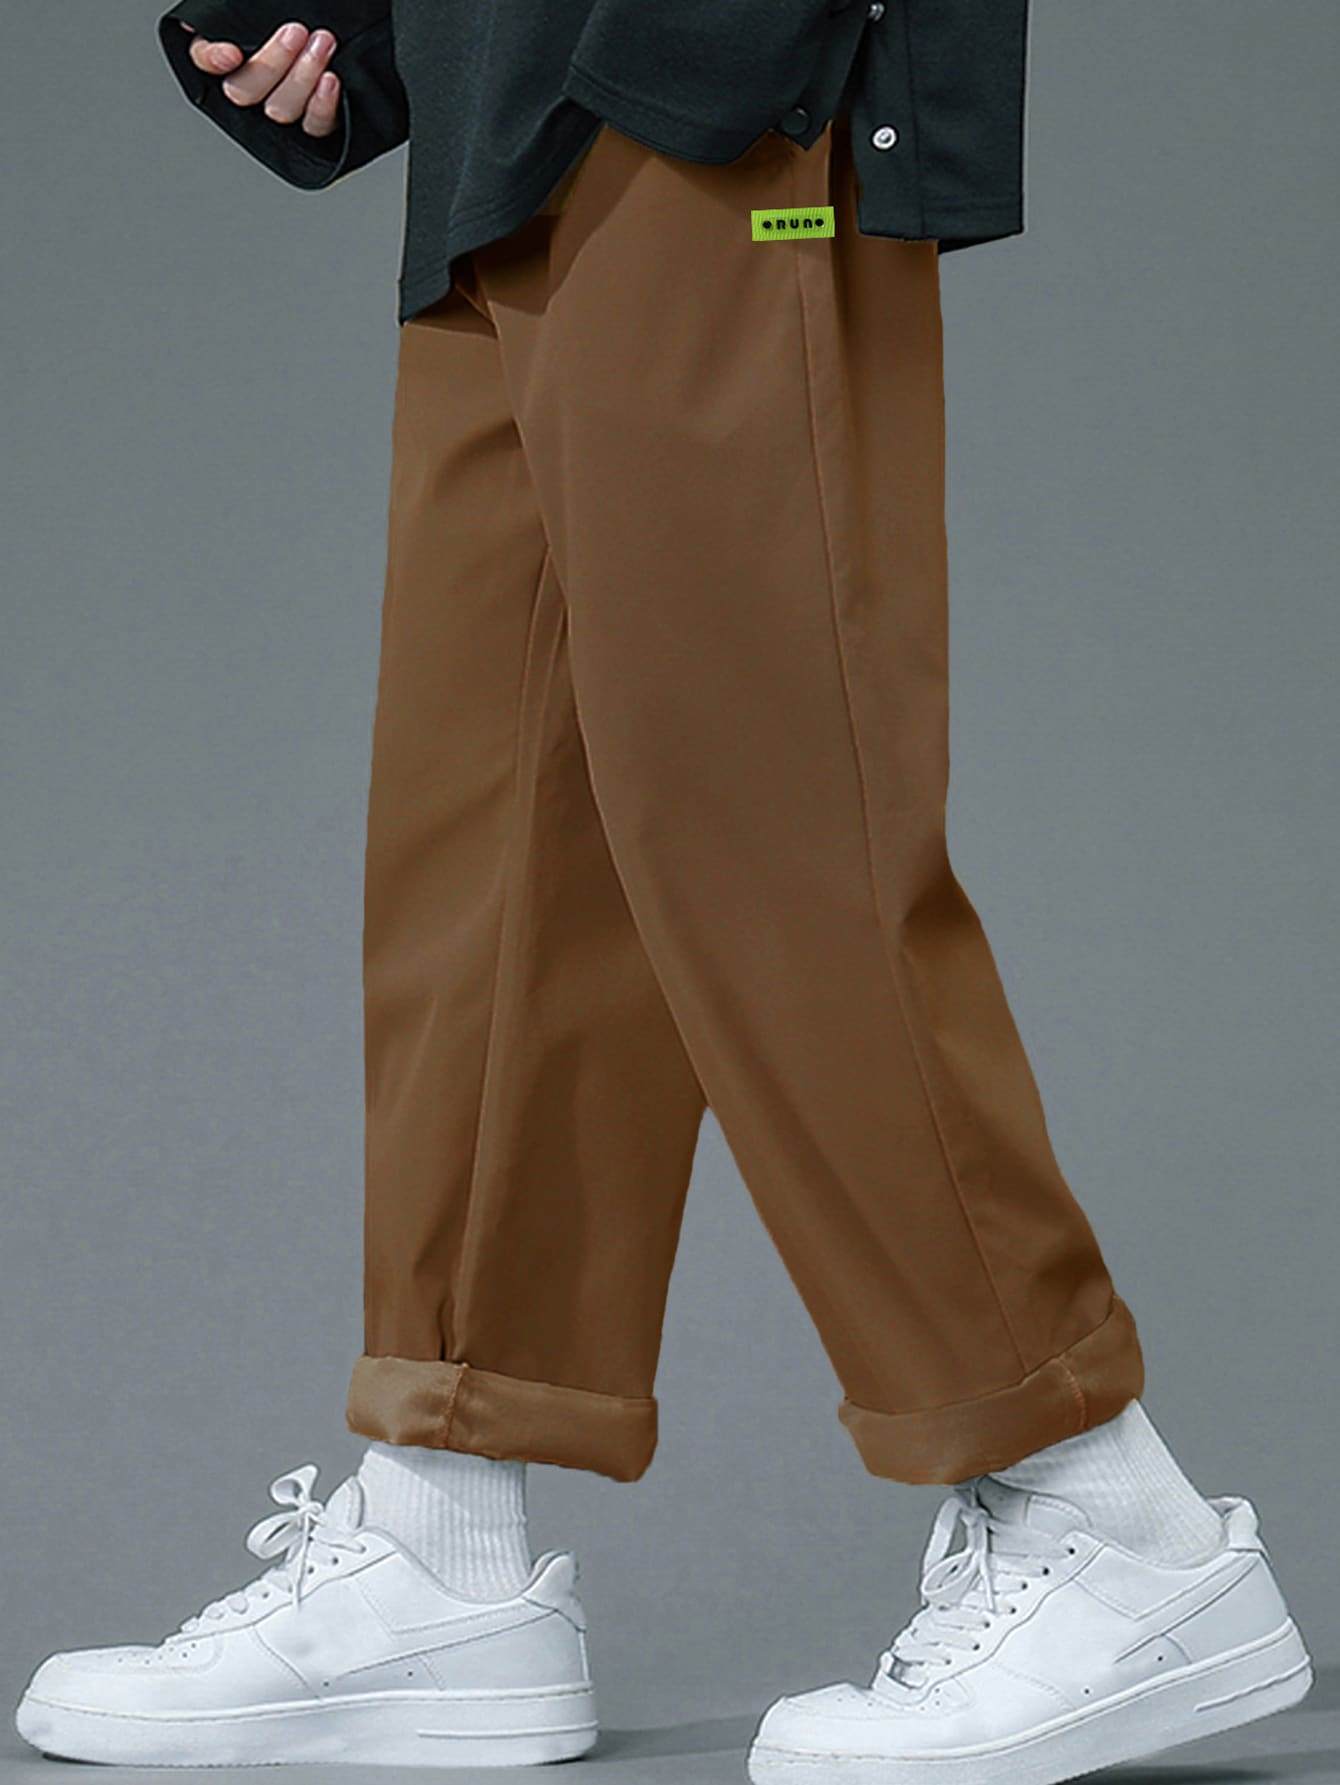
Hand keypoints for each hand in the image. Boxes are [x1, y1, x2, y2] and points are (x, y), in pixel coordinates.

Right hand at [178, 18, 340, 138]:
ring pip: (280, 109)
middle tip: (296, 32)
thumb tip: (207, 17)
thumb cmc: (296, 16)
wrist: (332, 37)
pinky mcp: (312, 124)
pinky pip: (313, 127)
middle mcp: (248, 86)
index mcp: (225, 55)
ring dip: (303, 77)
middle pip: (244, 91)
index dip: (213, 60)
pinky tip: (330, 80)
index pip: (203, 59)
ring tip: (323, 43)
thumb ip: (235, 12)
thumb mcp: (262, 8)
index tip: (232, 53)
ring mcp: (279, 109)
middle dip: (271, 63)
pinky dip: (321, 105)